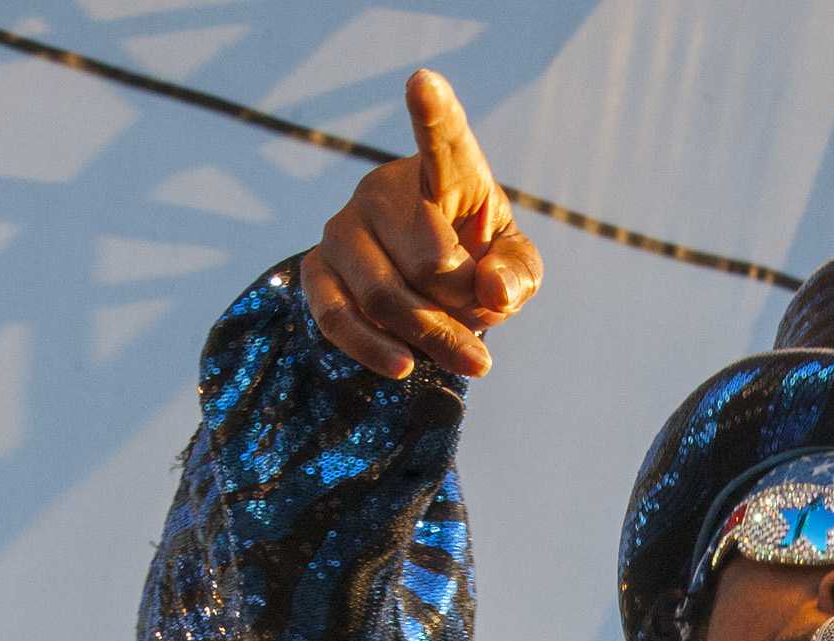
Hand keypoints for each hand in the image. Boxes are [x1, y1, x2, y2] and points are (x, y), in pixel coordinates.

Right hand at [303, 70, 542, 379]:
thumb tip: (493, 292)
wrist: (425, 289)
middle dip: (464, 308)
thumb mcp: (516, 265)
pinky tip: (404, 367)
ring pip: (384, 297)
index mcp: (446, 171)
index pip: (441, 138)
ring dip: (431, 336)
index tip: (425, 81)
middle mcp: (383, 188)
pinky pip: (337, 317)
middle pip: (427, 264)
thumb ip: (517, 272)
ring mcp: (342, 227)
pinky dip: (374, 350)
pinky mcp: (316, 269)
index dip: (433, 112)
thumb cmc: (480, 262)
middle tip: (483, 318)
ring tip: (466, 355)